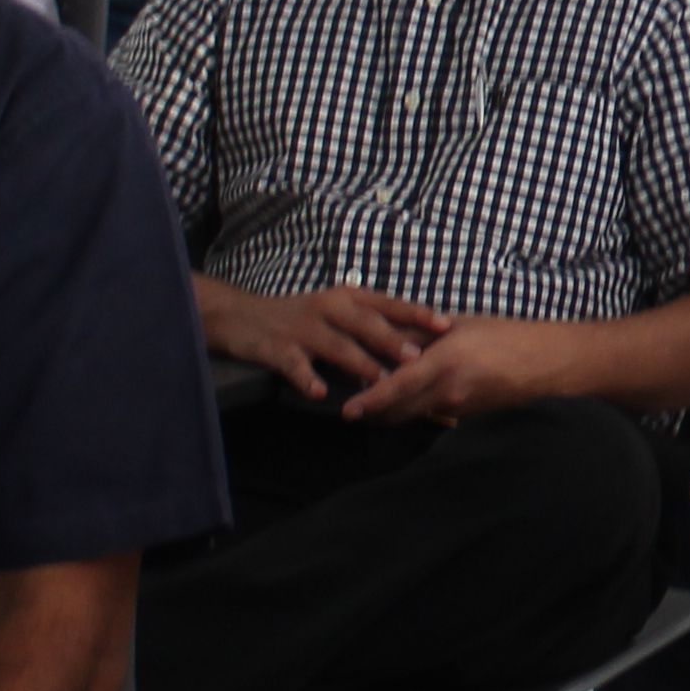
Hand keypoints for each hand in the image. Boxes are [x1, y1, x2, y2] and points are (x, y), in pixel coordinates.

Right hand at [203, 282, 439, 404]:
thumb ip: (373, 325)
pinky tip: (321, 393)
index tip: (446, 325)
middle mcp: (330, 307)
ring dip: (360, 364)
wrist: (243, 317)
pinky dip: (308, 378)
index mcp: (350, 297)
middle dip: (394, 341)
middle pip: (367, 324)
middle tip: (419, 358)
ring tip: (380, 381)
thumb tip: (419, 347)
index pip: (389, 304)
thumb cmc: (303, 318)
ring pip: (337, 346)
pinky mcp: (279, 347)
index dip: (417, 314)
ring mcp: (304, 327)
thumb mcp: (339, 312)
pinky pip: (297, 365)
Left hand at [338, 311, 563, 425]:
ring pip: (412, 416)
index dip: (370, 401)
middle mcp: (448, 391)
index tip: (347, 410)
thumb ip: (420, 333)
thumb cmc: (502, 335)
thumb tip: (383, 335)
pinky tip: (408, 397)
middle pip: (398, 412)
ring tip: (370, 402)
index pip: (398, 386)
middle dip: (372, 413)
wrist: (543, 363)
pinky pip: (430, 415)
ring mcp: (457, 408)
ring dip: (391, 412)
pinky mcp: (464, 416)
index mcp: (445, 362)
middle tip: (350, 407)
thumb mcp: (458, 325)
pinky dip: (413, 409)